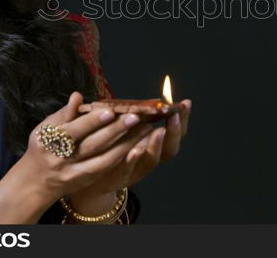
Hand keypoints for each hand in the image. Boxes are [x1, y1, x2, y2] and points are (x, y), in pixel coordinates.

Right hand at [18, 91, 153, 202]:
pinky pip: (107, 167)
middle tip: (135, 117)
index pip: (75, 130)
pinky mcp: (86, 181)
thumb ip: (64, 113)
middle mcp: (62, 159)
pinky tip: (136, 143)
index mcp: (49, 142)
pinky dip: (123, 155)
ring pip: (104, 158)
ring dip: (127, 143)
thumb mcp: (45, 127)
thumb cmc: (42, 146)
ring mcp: (75, 173)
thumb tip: (77, 96)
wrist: (36, 181)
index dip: (93, 121)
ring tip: (144, 128)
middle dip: (116, 130)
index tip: (111, 111)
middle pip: (93, 144)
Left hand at [69, 99, 190, 200]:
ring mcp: (136, 169)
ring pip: (152, 159)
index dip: (183, 119)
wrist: (91, 179)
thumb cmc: (109, 148)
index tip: (185, 103)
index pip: (174, 131)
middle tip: (174, 116)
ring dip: (156, 145)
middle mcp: (149, 157)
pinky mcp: (119, 177)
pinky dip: (133, 160)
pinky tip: (134, 150)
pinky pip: (128, 169)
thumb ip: (133, 114)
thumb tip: (145, 97)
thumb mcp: (123, 127)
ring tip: (159, 132)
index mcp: (152, 143)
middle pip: (171, 148)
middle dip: (174, 131)